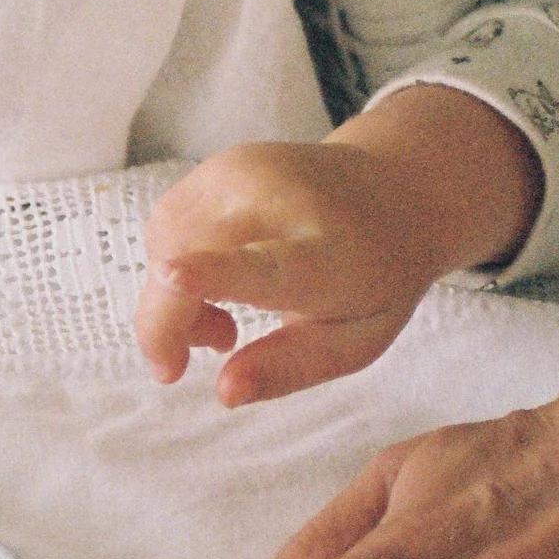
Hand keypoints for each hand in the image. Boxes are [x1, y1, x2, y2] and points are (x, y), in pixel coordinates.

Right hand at [133, 86, 540, 404]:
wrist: (394, 190)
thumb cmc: (375, 278)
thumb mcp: (356, 340)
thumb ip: (290, 368)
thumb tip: (223, 394)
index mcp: (326, 255)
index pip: (263, 265)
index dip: (212, 274)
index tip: (172, 277)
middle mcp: (279, 200)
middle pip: (185, 259)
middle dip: (166, 322)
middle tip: (218, 344)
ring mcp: (242, 172)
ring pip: (164, 247)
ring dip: (173, 298)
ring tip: (225, 318)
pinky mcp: (216, 165)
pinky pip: (166, 229)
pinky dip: (176, 266)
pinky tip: (216, 279)